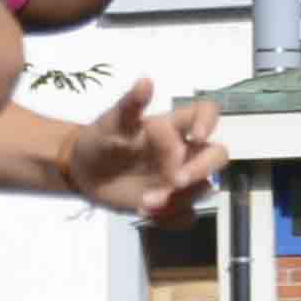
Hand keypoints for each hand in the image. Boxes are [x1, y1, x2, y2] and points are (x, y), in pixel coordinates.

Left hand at [64, 83, 225, 224]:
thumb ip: (129, 106)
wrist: (83, 172)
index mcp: (172, 126)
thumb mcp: (109, 123)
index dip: (209, 123)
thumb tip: (145, 81)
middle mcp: (183, 151)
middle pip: (217, 156)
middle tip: (175, 182)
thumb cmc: (100, 139)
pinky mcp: (171, 203)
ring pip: (202, 189)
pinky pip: (186, 215)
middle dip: (201, 170)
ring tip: (144, 203)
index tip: (197, 137)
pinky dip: (172, 219)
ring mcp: (179, 178)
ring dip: (179, 199)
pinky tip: (147, 214)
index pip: (206, 113)